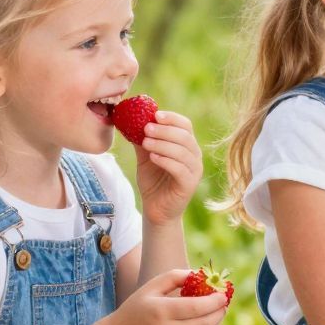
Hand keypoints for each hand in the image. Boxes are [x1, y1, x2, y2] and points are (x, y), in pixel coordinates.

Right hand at [108, 267, 227, 324]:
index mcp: (161, 311)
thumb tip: (202, 275)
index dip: (215, 301)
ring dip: (216, 323)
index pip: (198, 308)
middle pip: (205, 323)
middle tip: (224, 303)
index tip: (224, 295)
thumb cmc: (137, 309)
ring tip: (217, 313)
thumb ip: (176, 276)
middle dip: (220, 312)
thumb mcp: (152, 287)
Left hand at [133, 110, 201, 225]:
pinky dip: (166, 160)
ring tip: (145, 142)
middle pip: (185, 136)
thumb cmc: (153, 182)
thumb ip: (142, 141)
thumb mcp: (145, 157)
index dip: (172, 118)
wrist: (156, 210)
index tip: (155, 114)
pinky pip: (180, 169)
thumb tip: (130, 120)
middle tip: (146, 128)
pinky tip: (153, 157)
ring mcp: (194, 170)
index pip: (185, 125)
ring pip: (183, 151)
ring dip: (163, 144)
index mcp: (186, 145)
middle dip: (164, 130)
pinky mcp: (189, 184)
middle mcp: (194, 156)